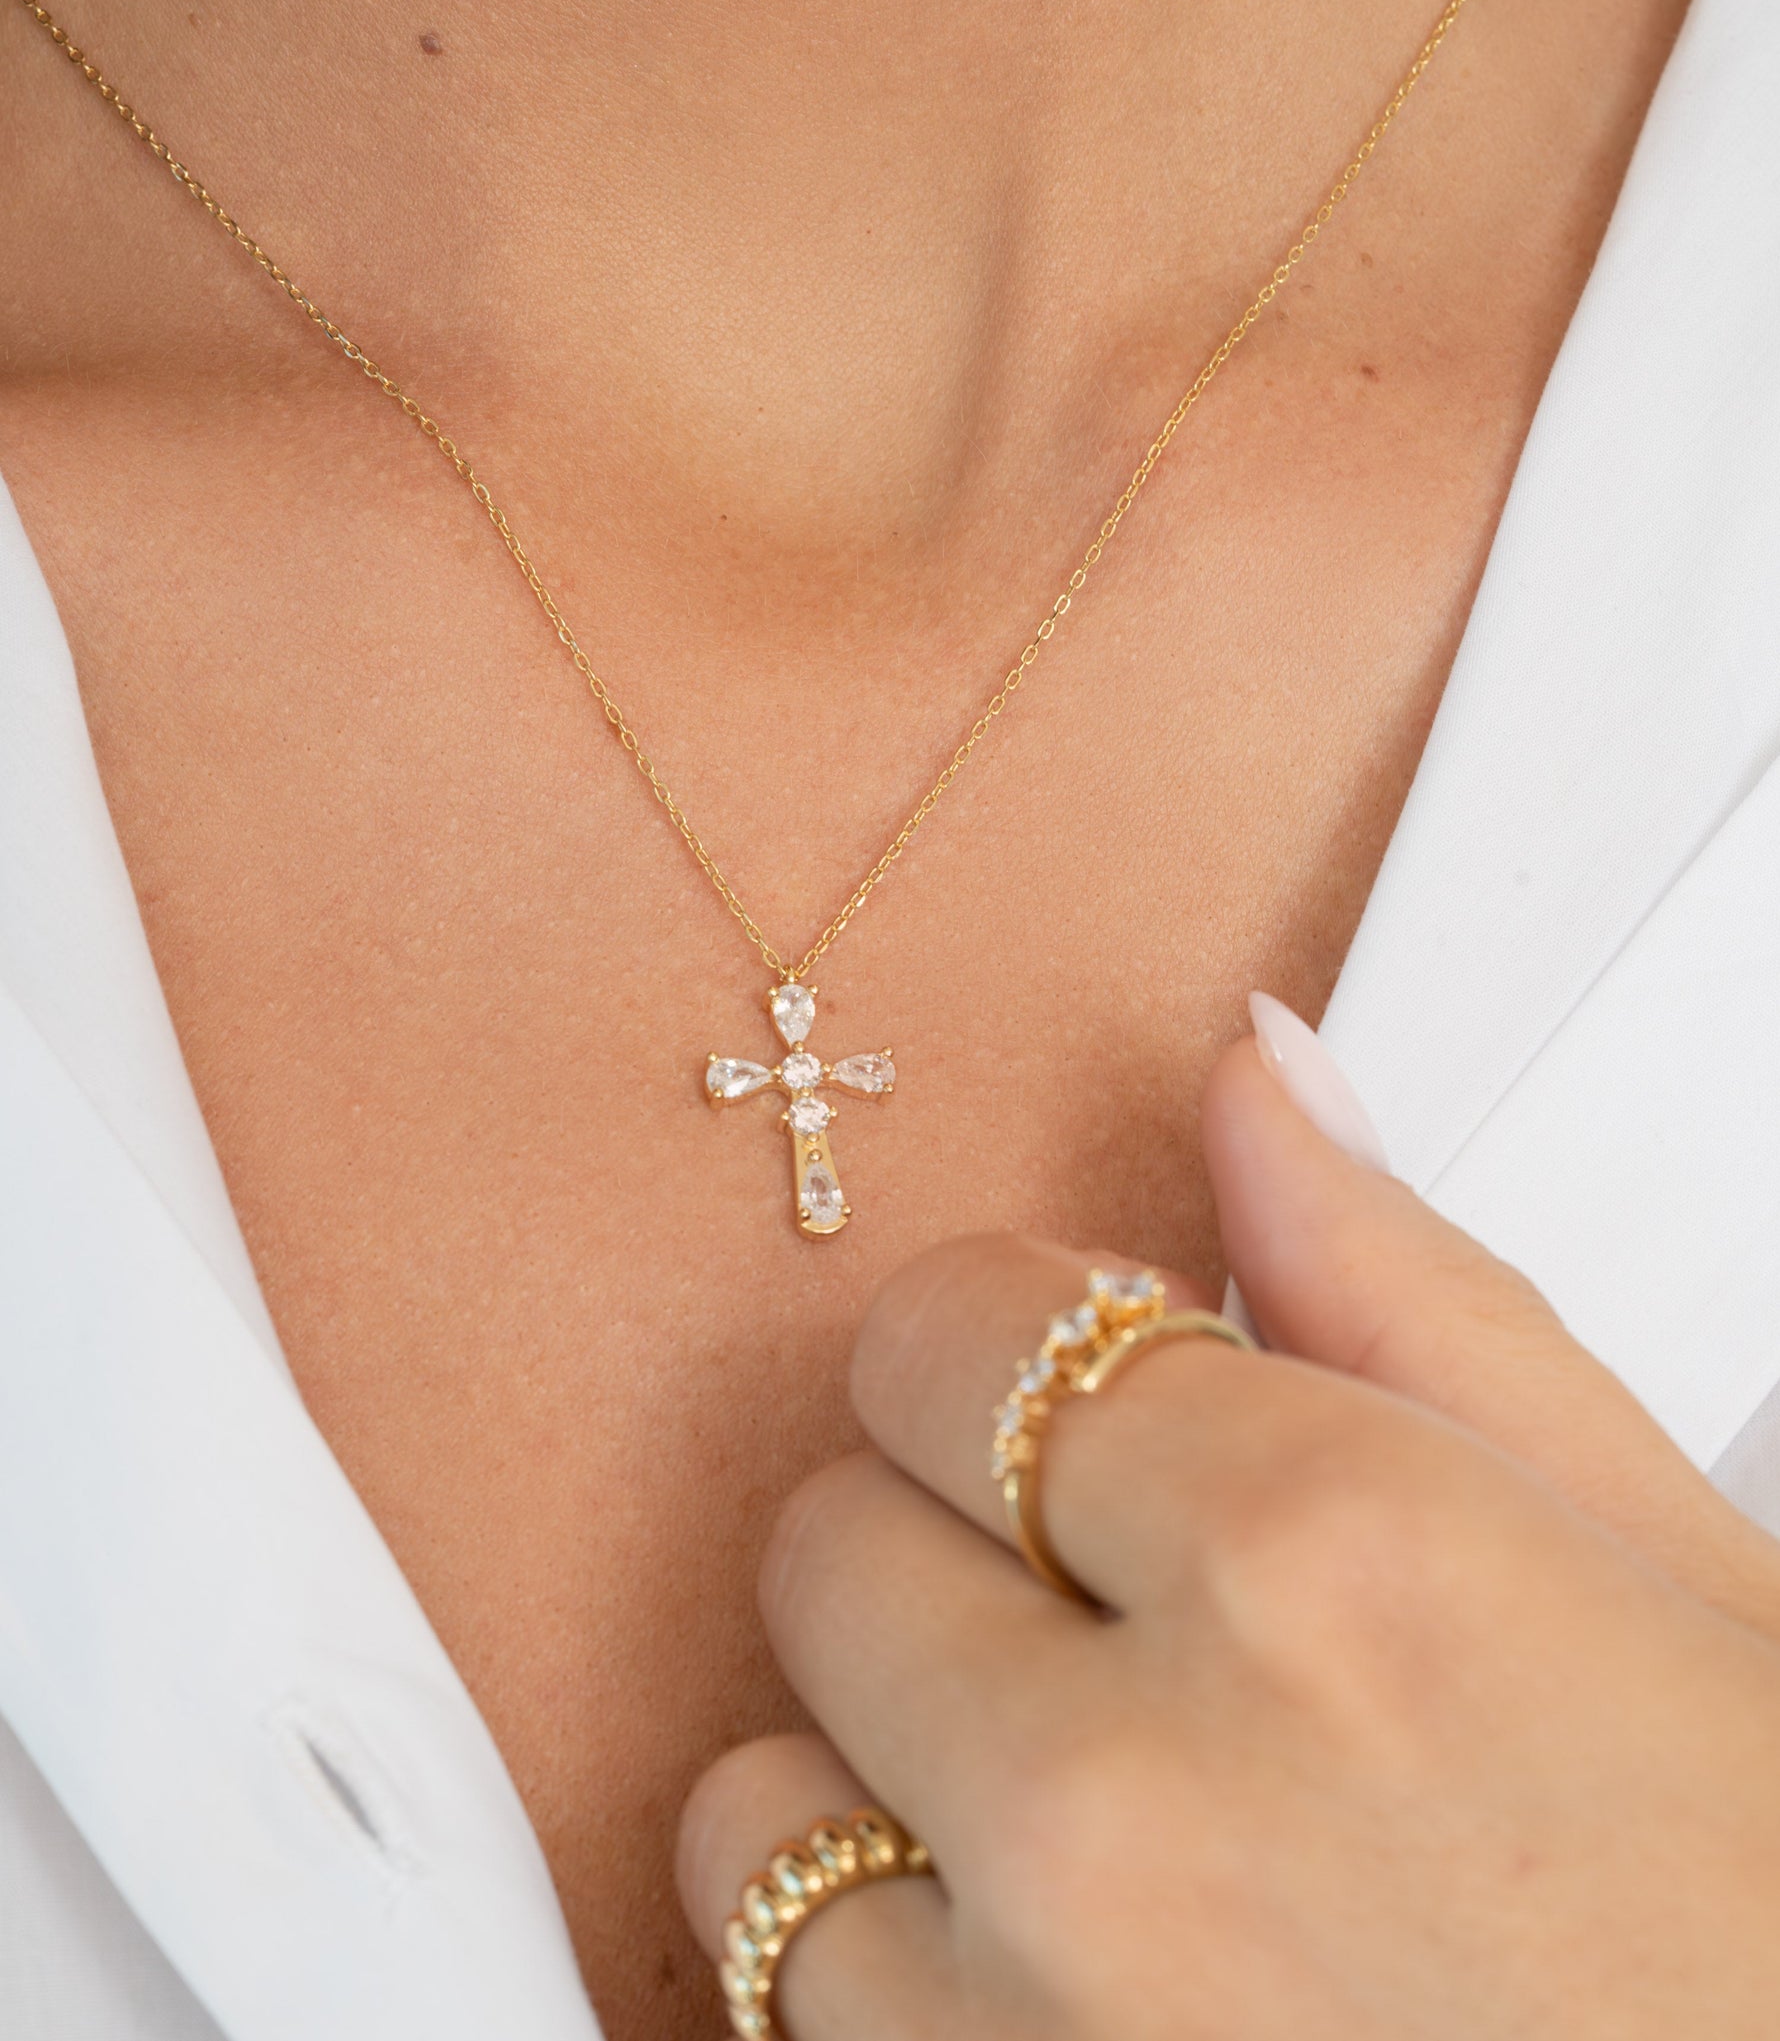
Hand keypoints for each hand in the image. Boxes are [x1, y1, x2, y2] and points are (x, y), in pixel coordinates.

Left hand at [679, 1007, 1779, 2038]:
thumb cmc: (1774, 1929)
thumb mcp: (1663, 1563)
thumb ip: (1405, 1291)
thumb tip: (1256, 1077)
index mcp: (1329, 1561)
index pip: (955, 1330)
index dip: (1013, 1344)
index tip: (1077, 1389)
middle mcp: (1140, 1797)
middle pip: (827, 1542)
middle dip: (948, 1540)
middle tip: (1105, 1607)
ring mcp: (1035, 2030)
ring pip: (754, 1796)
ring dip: (888, 1775)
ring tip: (1085, 1812)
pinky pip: (780, 2004)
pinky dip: (887, 1968)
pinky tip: (1061, 1966)